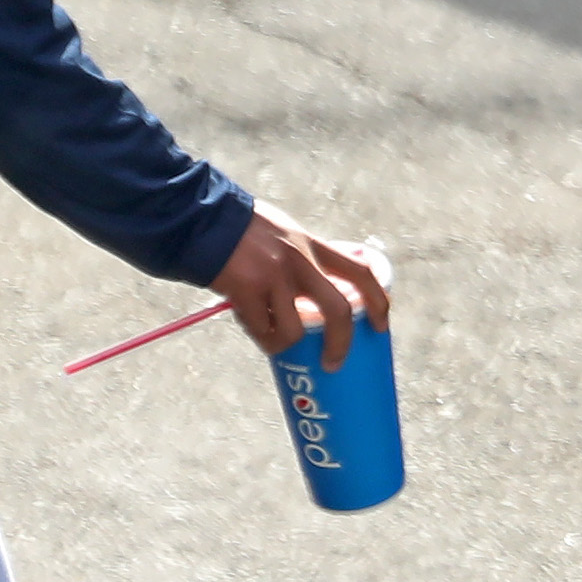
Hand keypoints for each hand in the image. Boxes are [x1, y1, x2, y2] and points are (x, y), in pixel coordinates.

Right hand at [209, 205, 389, 368]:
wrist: (199, 218)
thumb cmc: (239, 230)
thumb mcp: (283, 233)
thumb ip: (302, 256)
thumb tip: (320, 290)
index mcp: (311, 244)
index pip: (360, 271)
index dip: (378, 302)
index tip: (382, 325)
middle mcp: (299, 259)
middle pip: (338, 310)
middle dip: (341, 344)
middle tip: (333, 363)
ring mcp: (273, 276)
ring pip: (294, 330)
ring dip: (283, 343)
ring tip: (272, 338)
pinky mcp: (246, 290)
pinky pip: (261, 331)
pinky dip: (260, 338)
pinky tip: (253, 328)